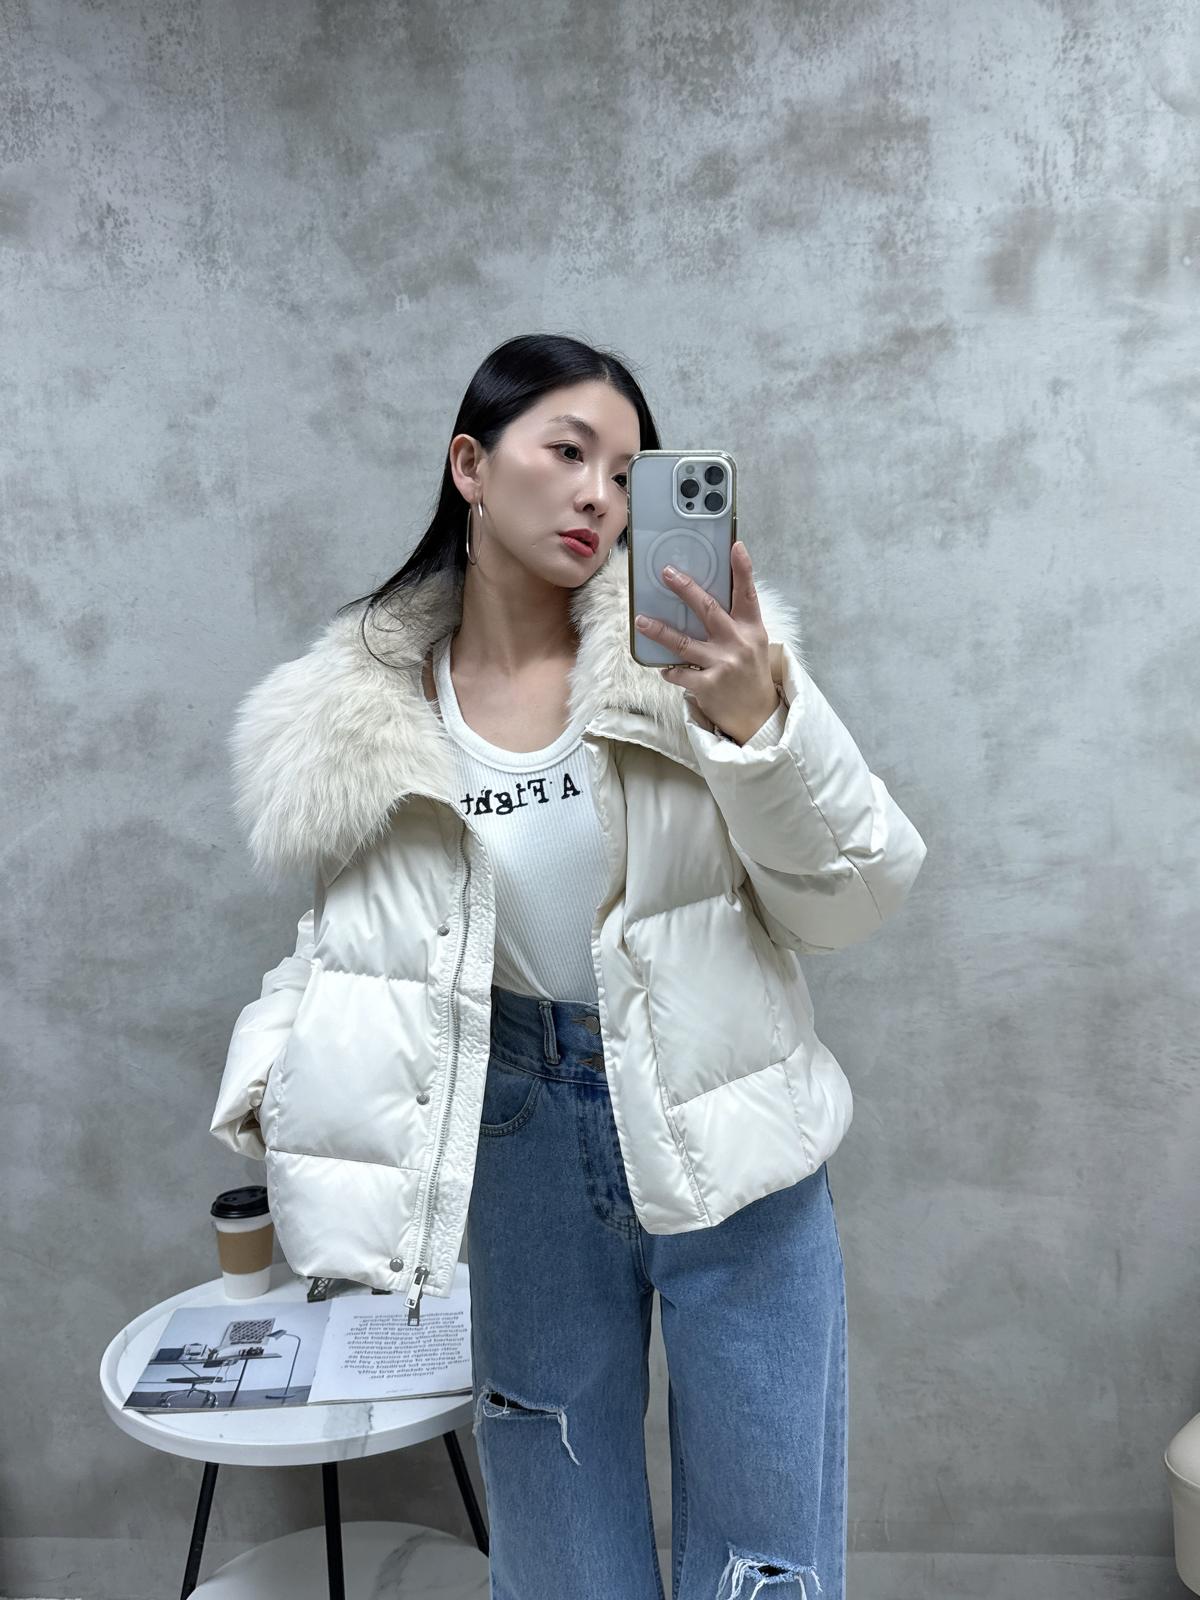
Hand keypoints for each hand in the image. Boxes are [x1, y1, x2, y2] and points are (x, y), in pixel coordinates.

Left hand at [633, 540, 781, 744]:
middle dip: (685, 588)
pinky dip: (669, 671)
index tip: (735, 546)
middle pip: (708, 609)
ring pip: (683, 642)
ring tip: (641, 620)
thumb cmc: (750, 672)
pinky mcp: (708, 685)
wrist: (757, 715)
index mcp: (751, 628)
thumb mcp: (752, 642)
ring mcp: (723, 664)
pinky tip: (663, 668)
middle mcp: (738, 643)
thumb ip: (734, 621)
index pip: (747, 594)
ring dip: (659, 630)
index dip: (743, 569)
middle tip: (666, 573)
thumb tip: (702, 597)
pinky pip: (680, 673)